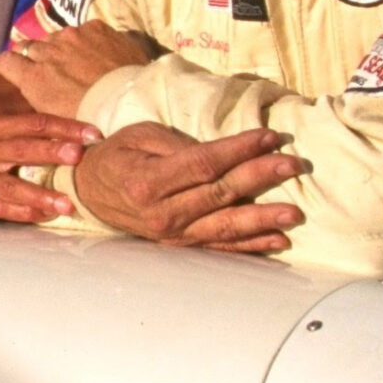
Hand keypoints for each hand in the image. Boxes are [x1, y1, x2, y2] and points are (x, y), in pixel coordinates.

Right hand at [0, 22, 159, 118]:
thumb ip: (35, 100)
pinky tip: (94, 54)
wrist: (132, 104)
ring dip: (58, 48)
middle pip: (29, 47)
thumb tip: (28, 93)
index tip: (1, 70)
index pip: (4, 61)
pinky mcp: (95, 28)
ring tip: (73, 63)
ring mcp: (72, 36)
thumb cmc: (91, 121)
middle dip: (32, 58)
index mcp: (34, 77)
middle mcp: (48, 51)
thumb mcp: (53, 118)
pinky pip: (81, 31)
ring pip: (56, 37)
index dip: (0, 66)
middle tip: (44, 70)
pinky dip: (83, 40)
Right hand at [0, 113, 104, 222]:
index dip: (64, 128)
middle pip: (21, 149)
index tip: (93, 135)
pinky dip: (26, 213)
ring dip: (41, 194)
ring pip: (12, 185)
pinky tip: (48, 215)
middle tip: (79, 156)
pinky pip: (3, 208)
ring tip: (68, 204)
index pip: (33, 123)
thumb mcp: (2, 132)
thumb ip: (32, 128)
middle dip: (51, 152)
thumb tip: (82, 127)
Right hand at [73, 123, 308, 251]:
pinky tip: (276, 240)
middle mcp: (161, 212)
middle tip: (293, 164)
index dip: (240, 151)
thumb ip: (179, 145)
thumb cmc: (118, 156)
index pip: (204, 164)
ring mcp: (171, 233)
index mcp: (148, 180)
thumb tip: (222, 154)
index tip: (271, 137)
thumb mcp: (141, 136)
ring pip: (225, 225)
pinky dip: (250, 244)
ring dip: (262, 219)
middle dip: (260, 177)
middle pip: (220, 194)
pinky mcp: (179, 245)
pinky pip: (219, 246)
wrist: (89, 191)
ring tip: (293, 213)